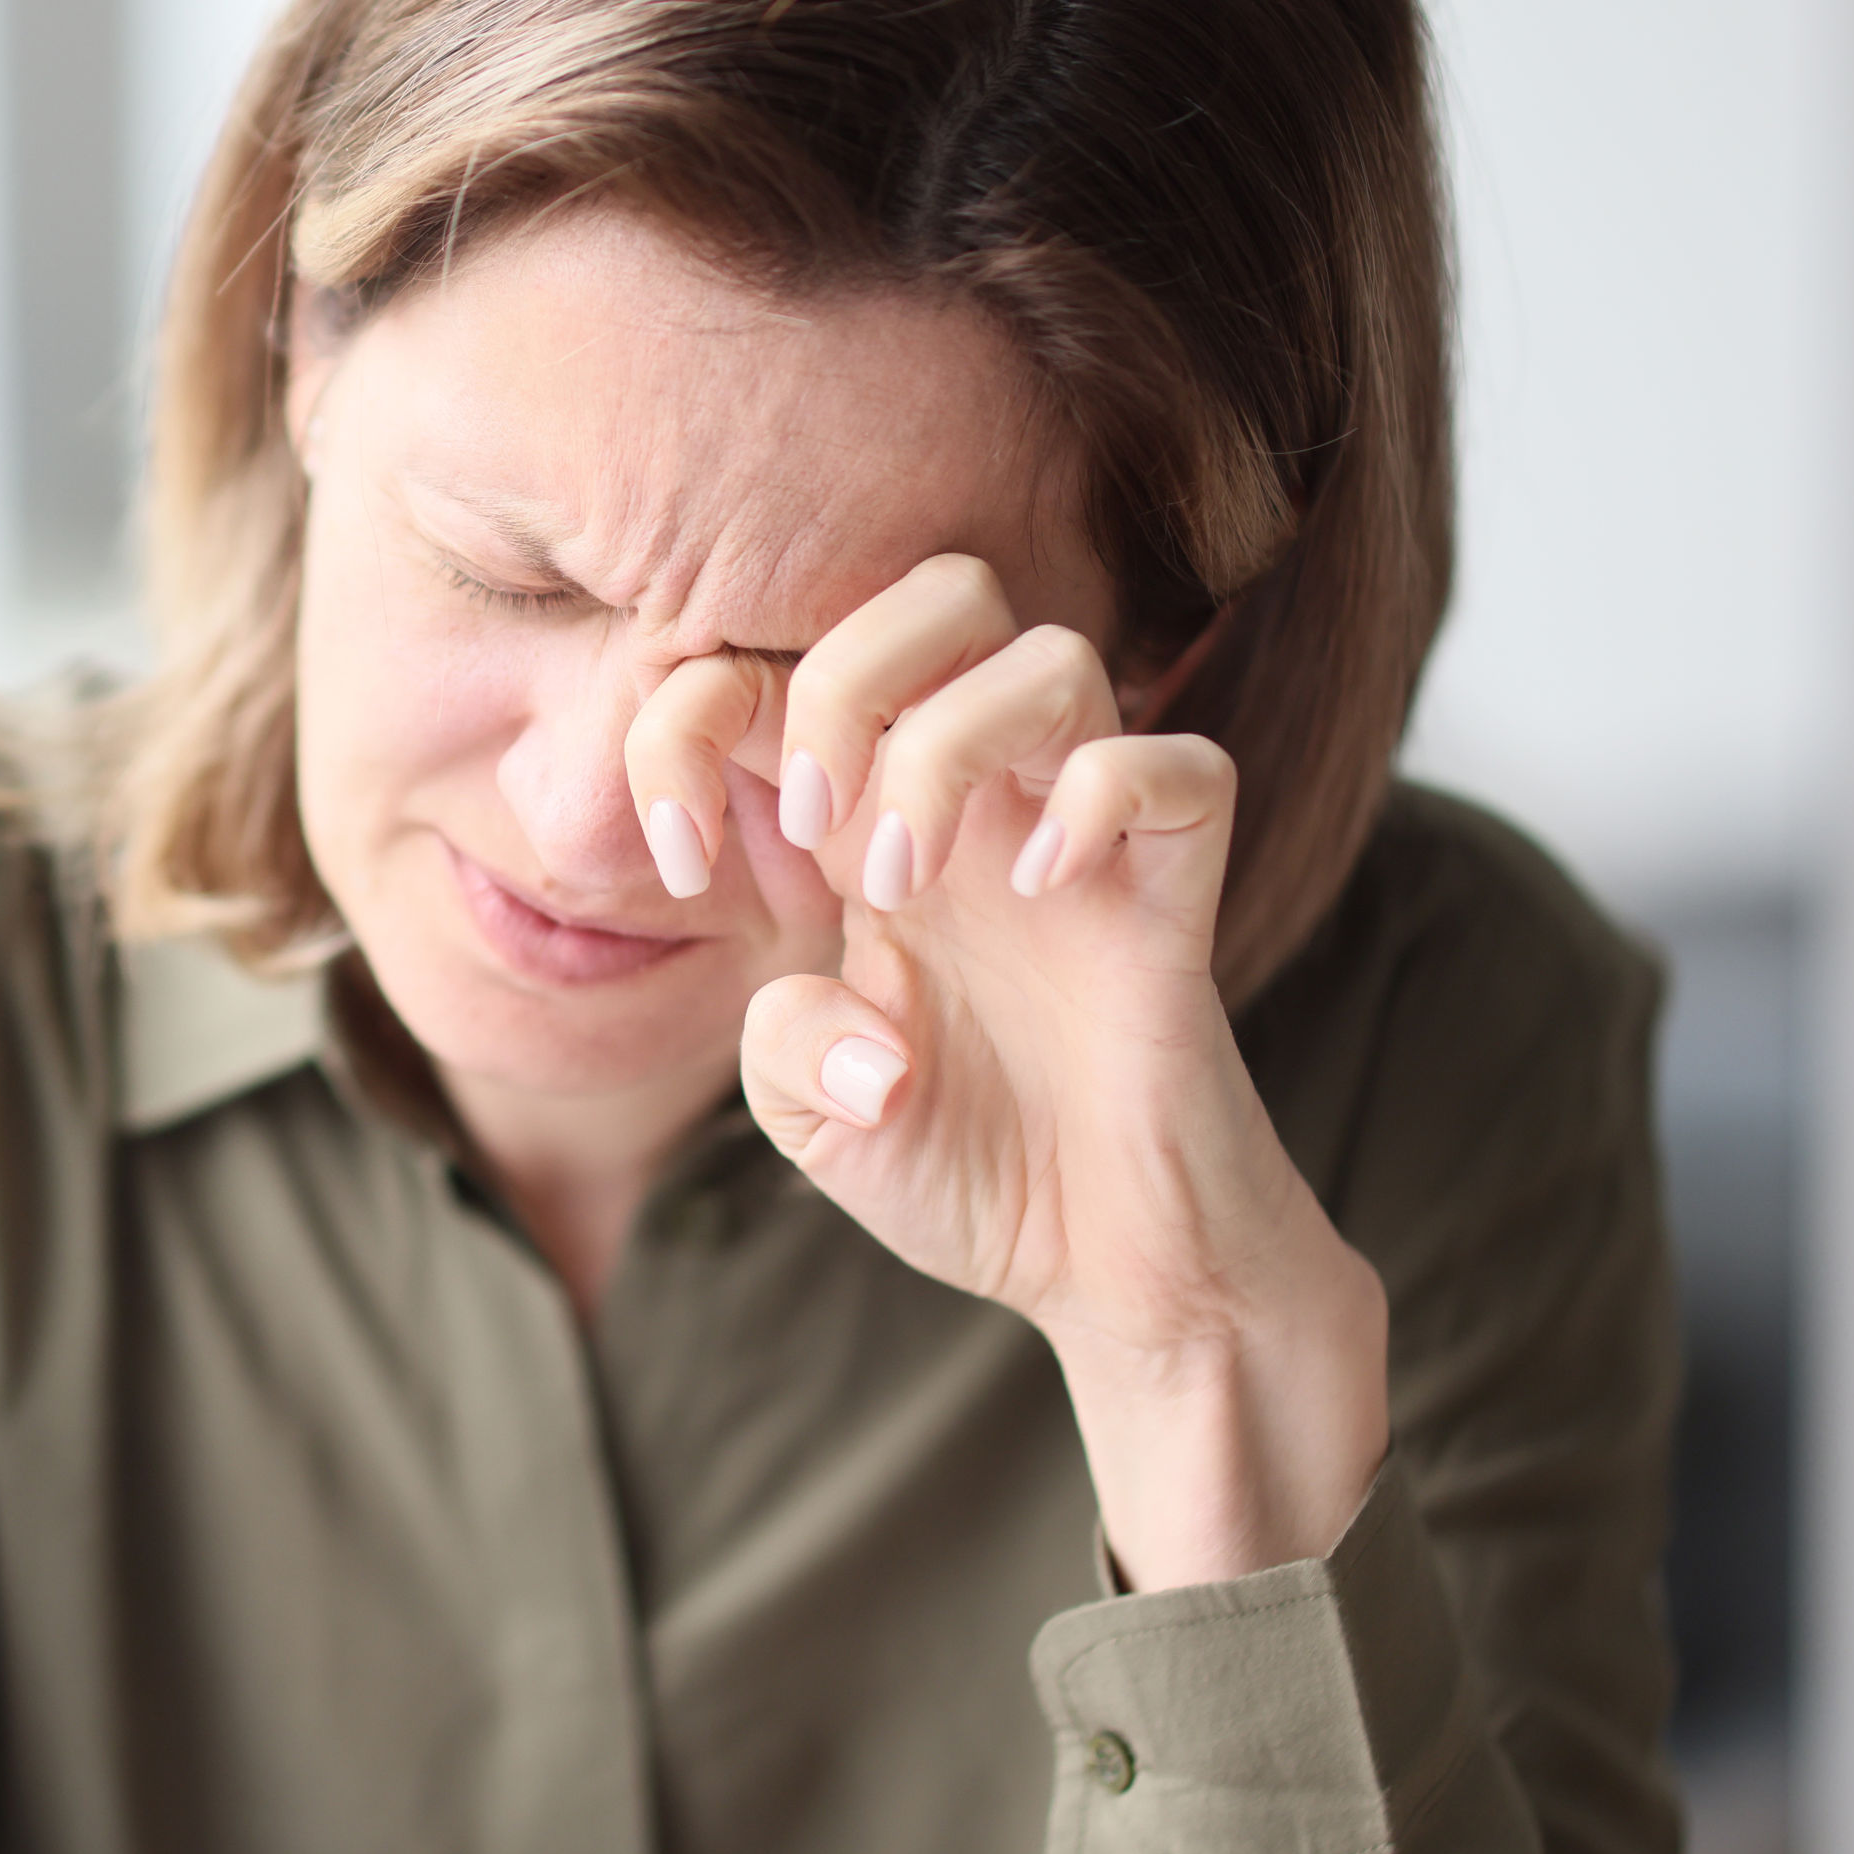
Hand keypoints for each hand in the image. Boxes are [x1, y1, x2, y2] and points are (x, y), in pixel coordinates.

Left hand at [624, 554, 1387, 1591]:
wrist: (1107, 1264)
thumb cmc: (968, 1166)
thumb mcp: (814, 1121)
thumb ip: (783, 1047)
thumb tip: (862, 1024)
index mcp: (872, 816)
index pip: (782, 664)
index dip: (687, 720)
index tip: (673, 861)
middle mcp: (982, 796)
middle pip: (941, 589)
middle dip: (845, 677)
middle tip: (813, 829)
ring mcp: (1086, 831)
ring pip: (1053, 652)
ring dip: (945, 750)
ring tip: (904, 887)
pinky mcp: (1176, 891)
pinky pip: (1179, 766)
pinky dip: (1099, 804)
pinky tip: (1045, 894)